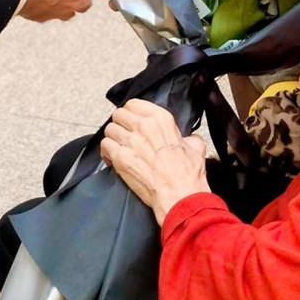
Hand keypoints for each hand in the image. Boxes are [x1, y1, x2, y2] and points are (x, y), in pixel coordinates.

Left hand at [101, 99, 209, 224]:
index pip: (133, 104)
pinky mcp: (121, 158)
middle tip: (123, 135)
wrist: (180, 196)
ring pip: (109, 130)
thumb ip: (188, 138)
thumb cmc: (187, 174)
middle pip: (118, 115)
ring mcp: (131, 141)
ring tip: (117, 148)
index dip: (130, 113)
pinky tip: (113, 160)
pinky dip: (106, 153)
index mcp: (161, 119)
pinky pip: (105, 146)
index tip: (131, 121)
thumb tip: (188, 139)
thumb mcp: (195, 147)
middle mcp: (143, 125)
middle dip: (119, 125)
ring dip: (112, 139)